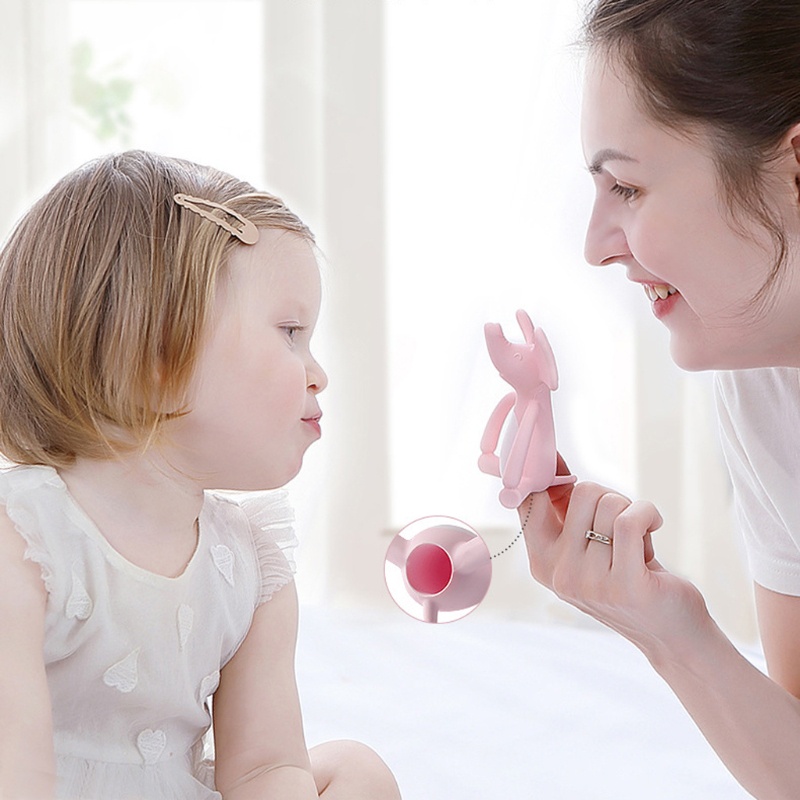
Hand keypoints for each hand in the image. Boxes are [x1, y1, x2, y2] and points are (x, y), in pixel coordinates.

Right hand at [519, 455, 710, 660]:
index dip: (545, 473)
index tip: (566, 470)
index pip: (529, 499)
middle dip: (611, 496)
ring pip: (609, 504)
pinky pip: (629, 521)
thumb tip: (550, 460)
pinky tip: (654, 525)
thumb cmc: (631, 576)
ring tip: (639, 537)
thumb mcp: (588, 545)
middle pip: (582, 491)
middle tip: (622, 524)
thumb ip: (565, 508)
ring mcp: (587, 582)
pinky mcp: (624, 584)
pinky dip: (648, 513)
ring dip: (634, 510)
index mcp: (541, 561)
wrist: (672, 633)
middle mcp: (557, 574)